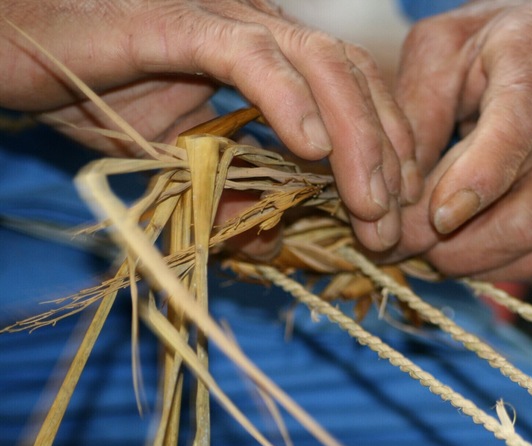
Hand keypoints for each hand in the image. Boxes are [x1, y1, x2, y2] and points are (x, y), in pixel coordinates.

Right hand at [0, 0, 421, 253]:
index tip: (401, 209)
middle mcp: (259, 26)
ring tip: (370, 203)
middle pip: (354, 76)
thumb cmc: (96, 93)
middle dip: (388, 155)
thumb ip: (231, 193)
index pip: (356, 88)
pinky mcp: (176, 24)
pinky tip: (311, 148)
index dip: (391, 145)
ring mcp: (221, 18)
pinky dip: (286, 100)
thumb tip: (272, 245)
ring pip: (319, 63)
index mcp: (270, 53)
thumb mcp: (180, 160)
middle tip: (394, 226)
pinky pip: (248, 56)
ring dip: (355, 139)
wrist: (14, 48)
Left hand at [388, 0, 531, 280]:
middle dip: (455, 245)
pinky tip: (450, 247)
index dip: (478, 179)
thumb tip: (395, 198)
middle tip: (399, 242)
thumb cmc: (483, 41)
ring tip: (418, 245)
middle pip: (526, 216)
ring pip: (530, 247)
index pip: (517, 127)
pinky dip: (486, 264)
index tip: (438, 218)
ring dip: (465, 260)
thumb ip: (417, 114)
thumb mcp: (436, 51)